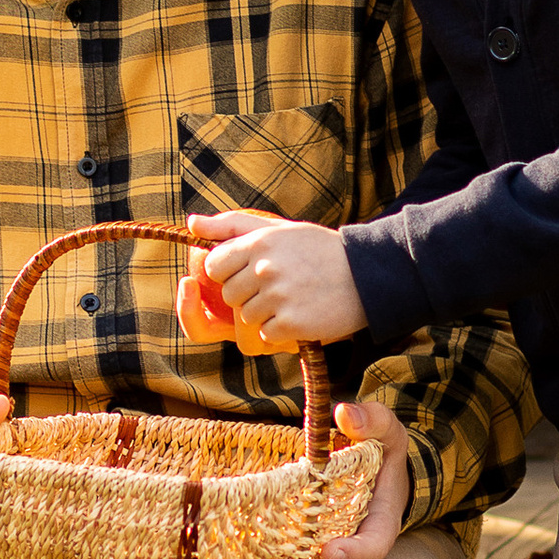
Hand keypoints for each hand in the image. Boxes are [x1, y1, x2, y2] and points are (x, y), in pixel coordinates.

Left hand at [186, 210, 364, 353]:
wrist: (368, 275)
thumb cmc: (320, 250)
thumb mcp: (279, 228)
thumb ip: (232, 225)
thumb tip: (191, 223)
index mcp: (259, 242)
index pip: (213, 265)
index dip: (228, 272)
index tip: (250, 271)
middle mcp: (265, 268)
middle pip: (229, 295)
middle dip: (248, 295)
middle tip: (280, 285)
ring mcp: (277, 297)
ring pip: (246, 318)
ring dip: (266, 314)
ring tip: (294, 298)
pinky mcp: (291, 324)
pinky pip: (266, 335)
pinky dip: (282, 330)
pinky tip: (303, 313)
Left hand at [282, 397, 410, 558]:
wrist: (378, 463)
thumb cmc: (381, 446)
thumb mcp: (385, 428)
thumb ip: (372, 419)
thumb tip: (344, 413)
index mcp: (381, 519)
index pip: (374, 545)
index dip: (353, 553)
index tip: (326, 551)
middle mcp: (361, 543)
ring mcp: (341, 552)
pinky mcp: (318, 552)